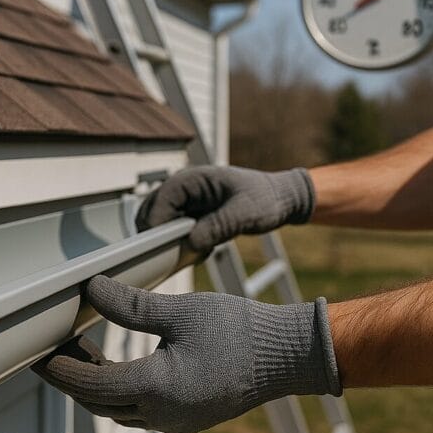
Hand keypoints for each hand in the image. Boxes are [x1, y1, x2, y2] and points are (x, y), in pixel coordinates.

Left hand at [33, 275, 340, 432]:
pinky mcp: (187, 417)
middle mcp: (162, 414)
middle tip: (49, 350)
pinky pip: (139, 410)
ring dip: (94, 385)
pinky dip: (118, 390)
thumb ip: (131, 304)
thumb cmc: (239, 330)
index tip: (38, 353)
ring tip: (77, 350)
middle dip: (71, 378)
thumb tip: (91, 289)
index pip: (91, 385)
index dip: (60, 369)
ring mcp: (176, 421)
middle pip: (99, 402)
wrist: (287, 355)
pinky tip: (115, 364)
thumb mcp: (180, 310)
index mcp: (157, 388)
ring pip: (118, 409)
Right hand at [135, 166, 314, 252]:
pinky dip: (179, 242)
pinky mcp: (191, 214)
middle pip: (151, 211)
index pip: (159, 200)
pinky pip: (172, 230)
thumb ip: (219, 226)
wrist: (280, 199)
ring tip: (192, 251)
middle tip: (176, 253)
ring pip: (159, 222)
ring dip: (167, 240)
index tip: (161, 247)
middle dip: (157, 234)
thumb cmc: (266, 199)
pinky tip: (200, 250)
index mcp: (193, 179)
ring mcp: (186, 201)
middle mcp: (184, 188)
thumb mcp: (246, 214)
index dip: (155, 223)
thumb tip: (191, 242)